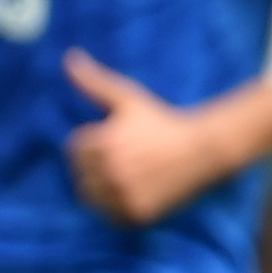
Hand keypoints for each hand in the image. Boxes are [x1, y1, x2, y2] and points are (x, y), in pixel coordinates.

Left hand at [64, 50, 232, 223]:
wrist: (203, 148)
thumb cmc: (161, 121)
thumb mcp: (127, 98)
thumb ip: (94, 82)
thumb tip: (68, 57)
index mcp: (103, 144)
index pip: (75, 150)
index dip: (96, 144)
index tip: (121, 140)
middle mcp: (111, 171)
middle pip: (80, 175)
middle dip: (98, 166)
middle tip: (130, 158)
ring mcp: (124, 194)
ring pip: (90, 197)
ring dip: (103, 188)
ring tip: (130, 174)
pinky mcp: (136, 213)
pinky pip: (109, 215)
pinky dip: (118, 205)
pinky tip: (139, 189)